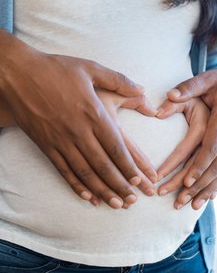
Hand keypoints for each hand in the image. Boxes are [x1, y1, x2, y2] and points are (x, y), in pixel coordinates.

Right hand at [0, 30, 155, 208]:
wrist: (18, 73)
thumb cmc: (56, 69)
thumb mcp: (91, 68)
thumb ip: (119, 80)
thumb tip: (142, 89)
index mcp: (93, 113)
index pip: (116, 146)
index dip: (129, 166)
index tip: (139, 179)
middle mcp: (78, 131)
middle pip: (103, 165)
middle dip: (120, 185)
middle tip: (133, 201)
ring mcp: (60, 140)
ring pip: (85, 172)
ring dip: (102, 191)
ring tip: (116, 204)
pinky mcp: (46, 145)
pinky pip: (63, 170)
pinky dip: (76, 186)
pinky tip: (88, 197)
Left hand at [165, 67, 216, 209]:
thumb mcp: (208, 78)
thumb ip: (188, 87)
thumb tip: (168, 96)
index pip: (211, 147)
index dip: (199, 166)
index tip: (186, 181)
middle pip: (215, 165)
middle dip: (198, 185)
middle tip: (179, 201)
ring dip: (207, 190)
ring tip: (191, 206)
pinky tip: (207, 197)